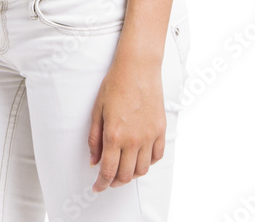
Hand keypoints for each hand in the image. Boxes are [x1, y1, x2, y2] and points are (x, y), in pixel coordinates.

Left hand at [88, 62, 165, 192]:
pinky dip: (148, 163)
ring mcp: (149, 136)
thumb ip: (94, 138)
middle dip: (114, 182)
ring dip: (131, 175)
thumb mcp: (97, 110)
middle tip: (108, 180)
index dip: (101, 184)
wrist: (138, 68)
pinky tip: (139, 158)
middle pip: (126, 175)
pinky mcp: (161, 130)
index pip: (108, 171)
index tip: (97, 188)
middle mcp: (133, 140)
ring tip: (123, 169)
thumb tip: (94, 161)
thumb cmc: (115, 84)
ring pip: (142, 170)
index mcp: (114, 135)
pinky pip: (157, 156)